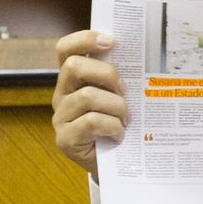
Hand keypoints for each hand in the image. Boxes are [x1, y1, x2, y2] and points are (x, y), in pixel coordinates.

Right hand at [52, 29, 127, 178]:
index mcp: (73, 79)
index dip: (85, 39)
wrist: (115, 164)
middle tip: (125, 90)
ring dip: (116, 107)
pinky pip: (91, 122)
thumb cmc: (119, 124)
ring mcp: (60, 117)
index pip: (66, 49)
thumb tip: (142, 58)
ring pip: (87, 97)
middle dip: (106, 74)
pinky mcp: (65, 139)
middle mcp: (62, 94)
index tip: (111, 41)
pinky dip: (112, 126)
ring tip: (127, 119)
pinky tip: (120, 135)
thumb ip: (118, 78)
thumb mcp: (119, 97)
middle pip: (74, 67)